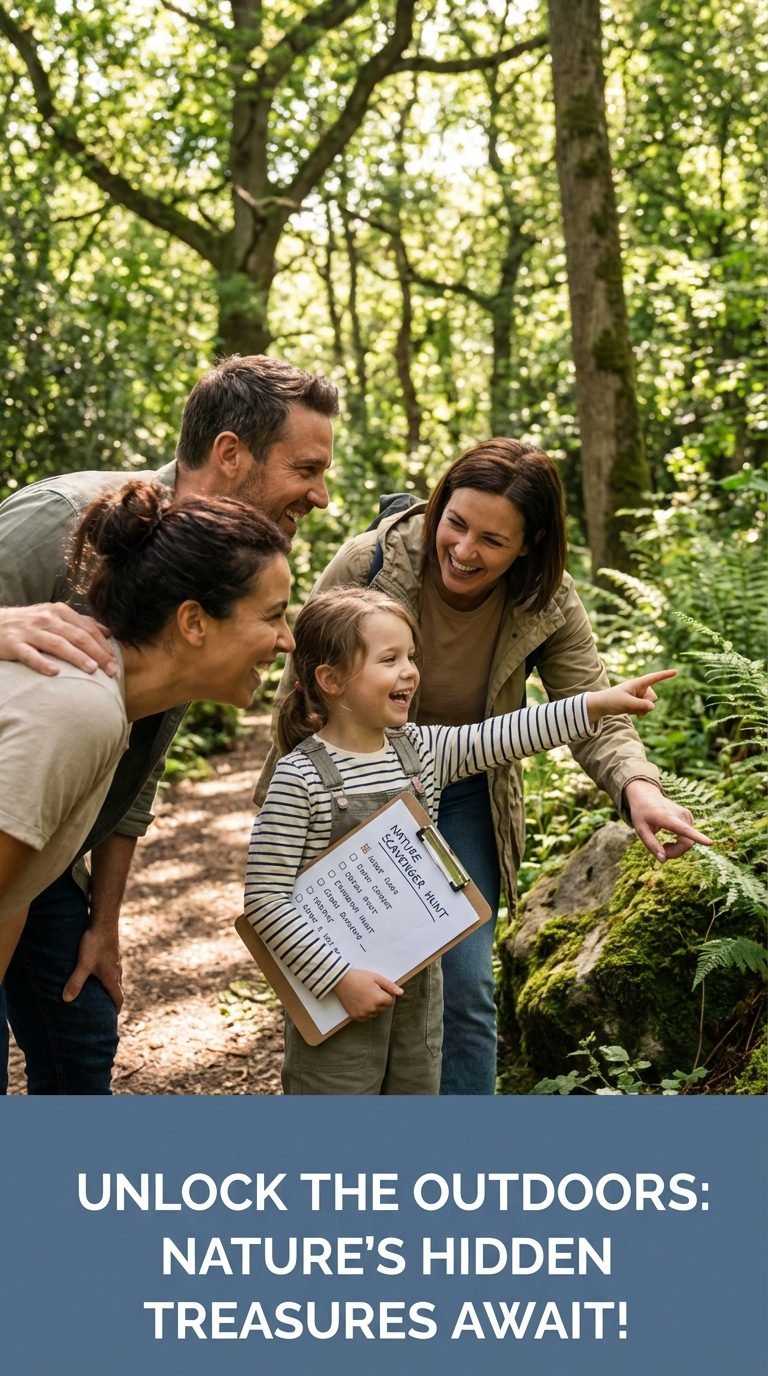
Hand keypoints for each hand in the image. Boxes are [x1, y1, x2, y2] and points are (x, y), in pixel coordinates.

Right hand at [0, 604, 116, 675]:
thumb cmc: (29, 623)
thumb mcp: (54, 616)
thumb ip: (80, 622)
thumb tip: (107, 632)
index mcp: (59, 612)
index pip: (87, 628)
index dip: (103, 645)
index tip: (115, 662)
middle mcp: (46, 619)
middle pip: (77, 636)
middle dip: (97, 653)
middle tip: (110, 670)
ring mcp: (30, 631)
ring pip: (58, 644)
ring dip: (76, 657)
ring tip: (92, 669)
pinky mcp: (14, 644)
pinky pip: (30, 655)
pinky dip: (43, 663)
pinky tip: (55, 672)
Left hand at [62, 926, 123, 1010]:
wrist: (104, 921)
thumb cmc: (95, 943)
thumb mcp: (83, 964)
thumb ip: (75, 982)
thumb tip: (66, 1000)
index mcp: (112, 977)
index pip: (119, 998)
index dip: (116, 1008)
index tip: (112, 1017)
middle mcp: (116, 970)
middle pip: (118, 988)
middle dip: (112, 998)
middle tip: (104, 1007)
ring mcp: (115, 960)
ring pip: (115, 977)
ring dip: (110, 985)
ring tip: (99, 990)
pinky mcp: (112, 951)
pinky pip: (112, 966)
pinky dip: (107, 973)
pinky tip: (97, 969)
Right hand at [335, 968, 403, 1020]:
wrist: (341, 981)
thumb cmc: (360, 977)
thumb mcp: (377, 978)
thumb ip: (390, 986)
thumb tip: (401, 993)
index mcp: (380, 999)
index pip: (391, 1001)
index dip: (386, 994)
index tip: (378, 988)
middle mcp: (373, 1009)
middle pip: (383, 1008)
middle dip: (380, 1000)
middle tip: (370, 990)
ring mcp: (364, 1014)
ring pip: (375, 1013)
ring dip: (373, 1006)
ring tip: (364, 995)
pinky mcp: (356, 1017)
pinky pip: (366, 1017)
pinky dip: (365, 1011)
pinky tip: (360, 1002)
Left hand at [587, 669, 676, 723]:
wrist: (603, 705)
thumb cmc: (612, 700)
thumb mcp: (626, 703)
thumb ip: (640, 705)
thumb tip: (652, 707)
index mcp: (638, 683)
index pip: (654, 678)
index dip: (665, 675)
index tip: (675, 671)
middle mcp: (641, 688)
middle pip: (653, 697)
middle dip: (646, 704)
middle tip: (632, 705)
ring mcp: (640, 696)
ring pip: (650, 705)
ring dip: (642, 709)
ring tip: (629, 708)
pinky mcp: (638, 702)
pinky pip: (646, 709)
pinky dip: (641, 712)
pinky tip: (632, 712)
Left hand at [624, 779, 713, 862]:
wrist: (646, 795)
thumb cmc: (642, 813)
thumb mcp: (640, 829)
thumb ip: (652, 845)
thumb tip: (663, 860)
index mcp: (667, 817)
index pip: (684, 830)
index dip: (697, 837)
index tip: (710, 843)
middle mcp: (681, 815)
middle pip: (686, 843)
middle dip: (675, 852)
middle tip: (661, 853)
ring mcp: (687, 815)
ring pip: (689, 842)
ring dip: (676, 848)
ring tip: (663, 845)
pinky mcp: (690, 817)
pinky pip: (689, 837)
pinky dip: (680, 843)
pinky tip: (670, 839)